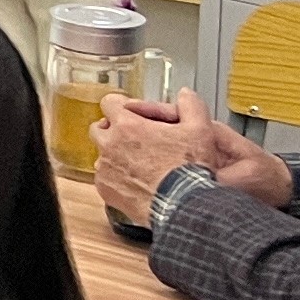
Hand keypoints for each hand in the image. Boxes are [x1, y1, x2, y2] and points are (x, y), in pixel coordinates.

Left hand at [89, 88, 280, 223]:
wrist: (182, 204)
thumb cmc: (189, 170)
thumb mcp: (200, 130)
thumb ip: (191, 106)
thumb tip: (185, 95)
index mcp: (128, 126)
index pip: (109, 102)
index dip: (121, 106)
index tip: (130, 114)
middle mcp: (110, 145)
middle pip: (100, 127)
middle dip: (113, 130)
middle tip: (133, 139)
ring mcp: (105, 168)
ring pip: (101, 154)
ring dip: (114, 155)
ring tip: (138, 163)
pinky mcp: (105, 189)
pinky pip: (103, 178)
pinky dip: (115, 178)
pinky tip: (135, 181)